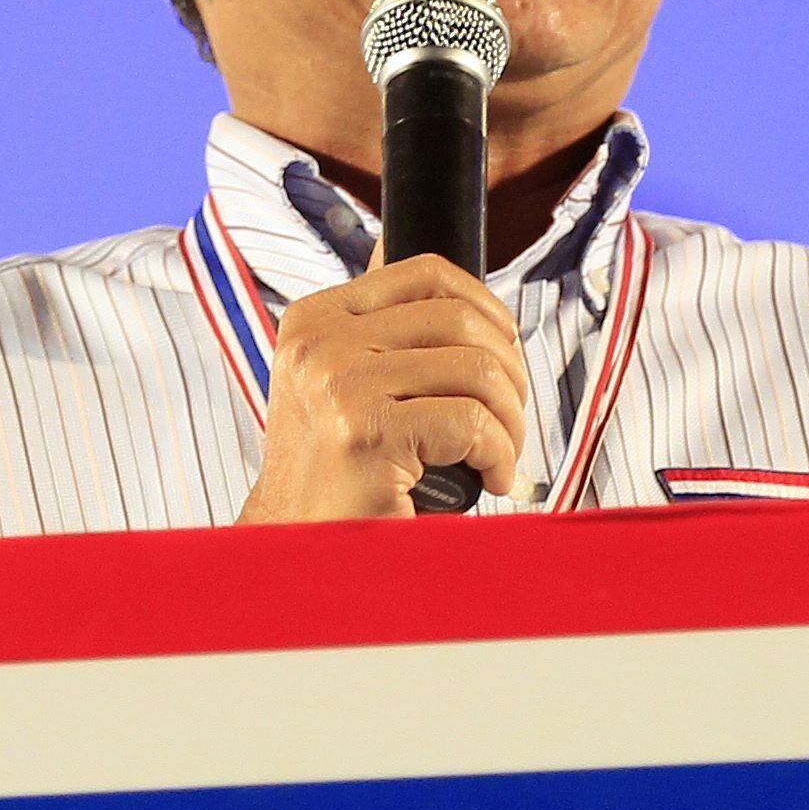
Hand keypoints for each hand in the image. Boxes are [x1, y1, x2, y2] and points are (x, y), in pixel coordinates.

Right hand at [235, 256, 531, 522]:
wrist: (298, 550)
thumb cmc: (339, 476)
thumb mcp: (345, 384)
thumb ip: (380, 328)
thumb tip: (411, 259)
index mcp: (315, 319)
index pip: (427, 273)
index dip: (487, 309)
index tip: (503, 355)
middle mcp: (319, 342)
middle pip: (461, 320)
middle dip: (508, 372)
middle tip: (507, 419)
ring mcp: (338, 384)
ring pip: (476, 370)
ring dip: (510, 420)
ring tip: (499, 455)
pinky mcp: (364, 432)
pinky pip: (473, 423)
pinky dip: (499, 455)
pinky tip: (489, 480)